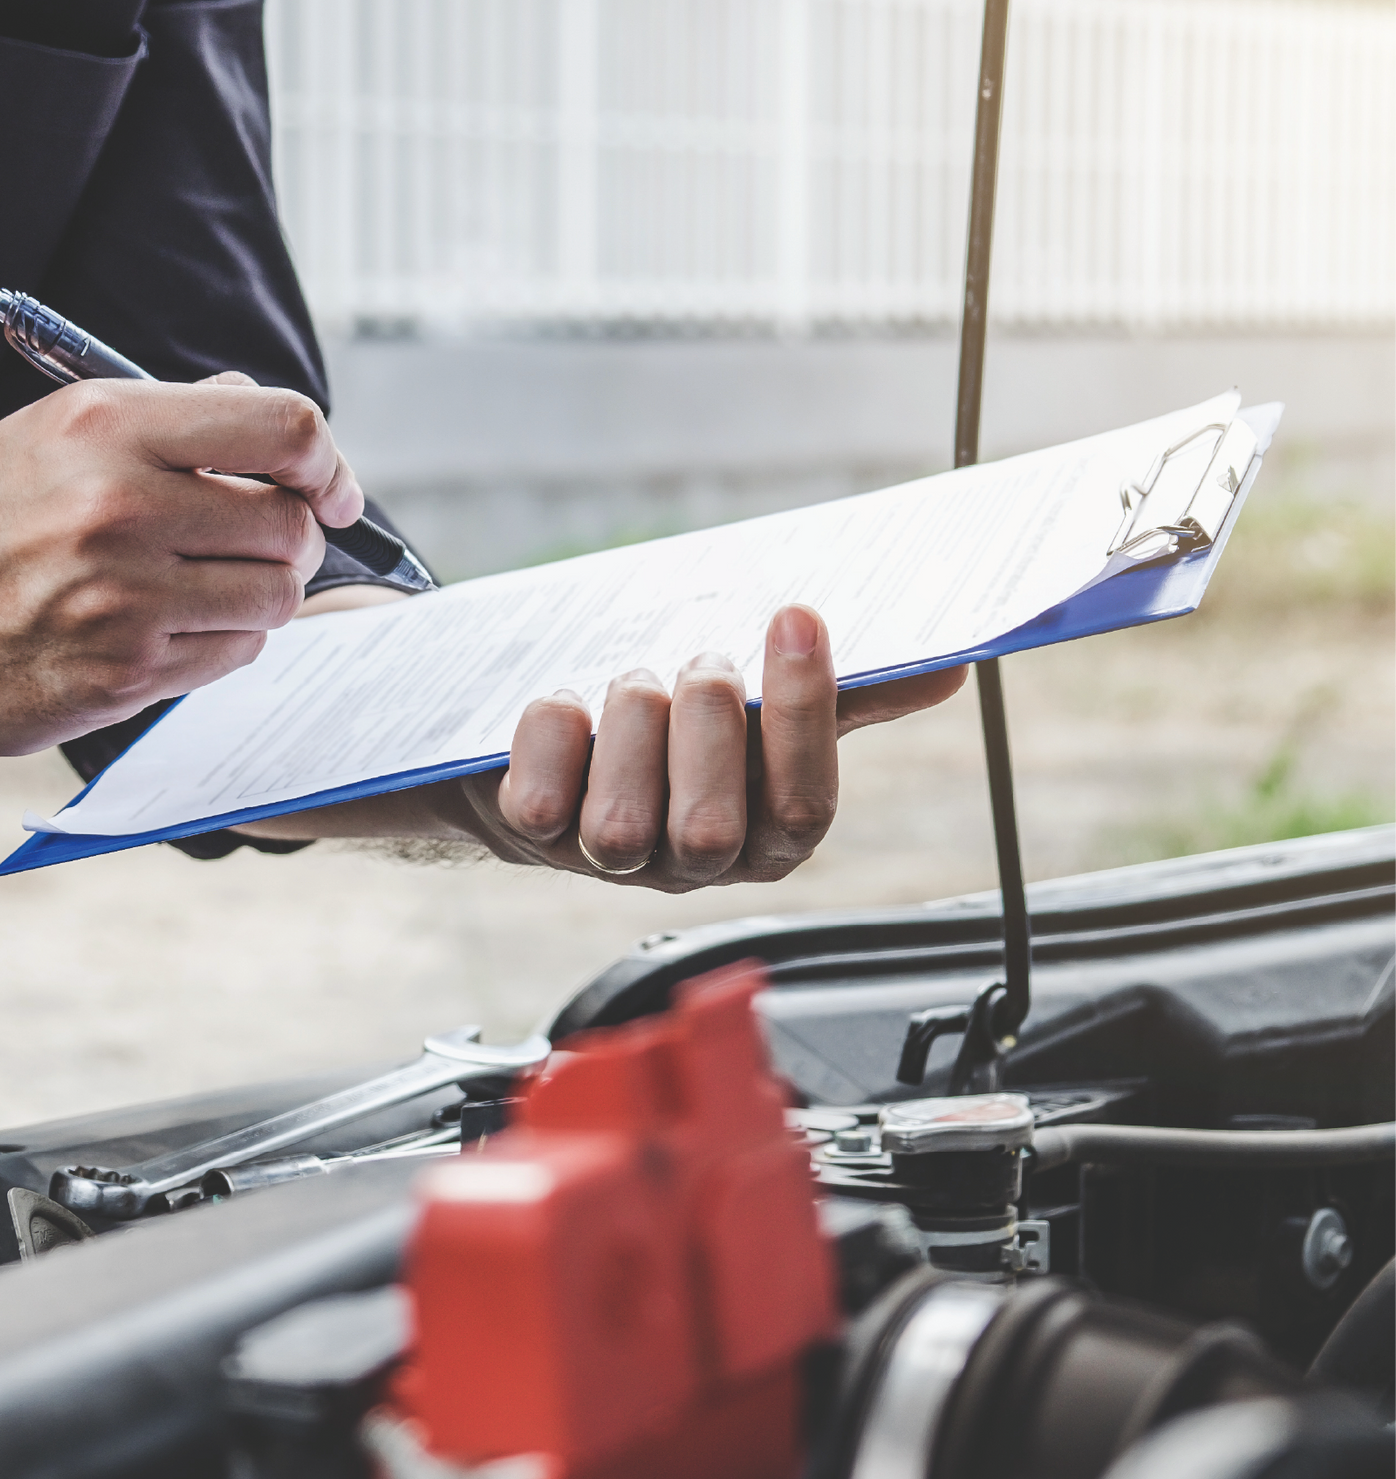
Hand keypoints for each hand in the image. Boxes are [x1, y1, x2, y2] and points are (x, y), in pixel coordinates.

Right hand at [0, 375, 361, 754]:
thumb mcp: (50, 435)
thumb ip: (165, 421)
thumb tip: (260, 412)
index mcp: (107, 426)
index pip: (285, 429)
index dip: (326, 464)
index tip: (330, 489)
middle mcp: (119, 507)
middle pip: (291, 525)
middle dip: (288, 538)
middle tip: (250, 544)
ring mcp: (121, 599)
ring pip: (275, 598)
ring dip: (258, 597)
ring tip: (199, 589)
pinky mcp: (119, 675)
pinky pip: (232, 657)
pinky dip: (220, 645)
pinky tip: (166, 631)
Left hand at [456, 604, 964, 891]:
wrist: (558, 740)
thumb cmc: (677, 722)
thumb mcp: (761, 707)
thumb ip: (843, 696)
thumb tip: (946, 669)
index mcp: (766, 833)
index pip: (805, 805)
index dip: (804, 712)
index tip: (795, 616)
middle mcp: (692, 861)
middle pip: (713, 829)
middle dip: (707, 728)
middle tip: (700, 663)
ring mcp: (608, 859)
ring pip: (623, 824)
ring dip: (631, 726)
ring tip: (633, 683)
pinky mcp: (533, 837)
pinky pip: (540, 802)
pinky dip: (551, 733)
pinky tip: (566, 707)